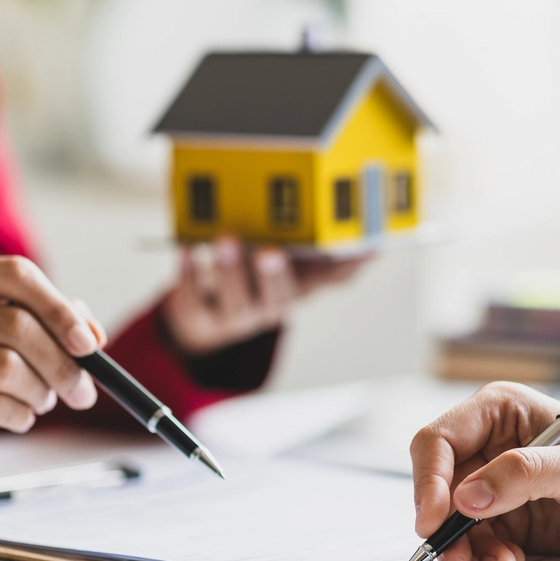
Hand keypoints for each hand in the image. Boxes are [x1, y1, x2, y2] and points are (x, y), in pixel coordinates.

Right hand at [0, 255, 107, 473]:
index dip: (60, 309)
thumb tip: (93, 337)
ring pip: (7, 368)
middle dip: (63, 365)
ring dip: (40, 393)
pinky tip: (18, 417)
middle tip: (82, 393)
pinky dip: (18, 415)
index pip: (17, 275)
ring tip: (41, 402)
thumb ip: (43, 323)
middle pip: (17, 326)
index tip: (90, 345)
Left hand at [160, 236, 366, 355]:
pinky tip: (186, 251)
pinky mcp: (197, 315)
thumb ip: (328, 259)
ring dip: (231, 271)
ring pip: (235, 301)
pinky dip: (186, 275)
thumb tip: (373, 245)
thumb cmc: (255, 283)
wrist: (209, 321)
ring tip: (226, 240)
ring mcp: (232, 316)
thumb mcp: (292, 271)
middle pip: (275, 299)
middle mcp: (267, 309)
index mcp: (295, 291)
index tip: (344, 246)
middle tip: (270, 251)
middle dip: (274, 276)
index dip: (336, 268)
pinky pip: (191, 299)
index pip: (323, 282)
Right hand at [411, 382, 559, 560]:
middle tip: (449, 557)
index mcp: (501, 412)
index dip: (429, 479)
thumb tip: (467, 496)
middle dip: (443, 523)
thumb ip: (523, 475)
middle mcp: (492, 445)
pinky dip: (486, 558)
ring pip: (455, 520)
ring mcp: (499, 485)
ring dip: (465, 548)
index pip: (440, 441)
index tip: (433, 519)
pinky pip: (479, 542)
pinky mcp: (510, 520)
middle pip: (440, 484)